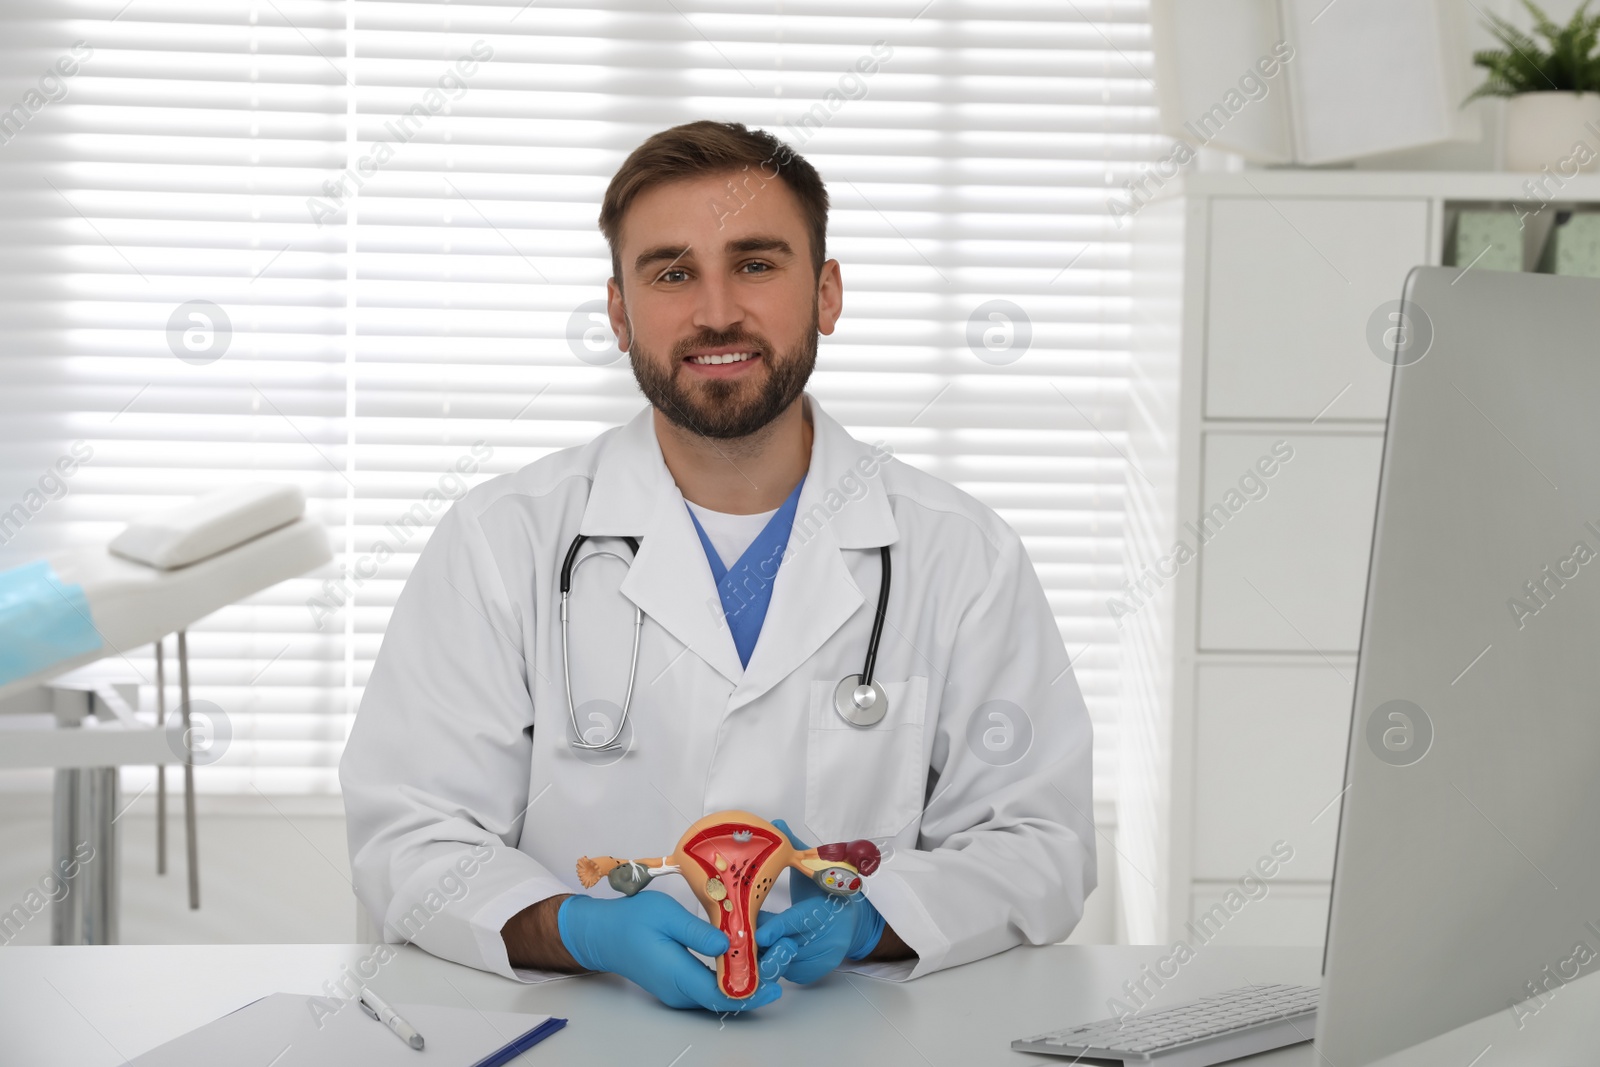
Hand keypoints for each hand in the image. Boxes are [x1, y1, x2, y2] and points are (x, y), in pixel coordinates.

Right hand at [558, 891, 786, 1011]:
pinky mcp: (679, 982)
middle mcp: (681, 991)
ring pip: (721, 991)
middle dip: (759, 979)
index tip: (778, 978)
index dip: (754, 990)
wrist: (602, 934)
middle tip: (783, 954)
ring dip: (748, 975)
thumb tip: (729, 945)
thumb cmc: (631, 920)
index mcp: (679, 976)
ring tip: (772, 950)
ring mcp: (680, 990)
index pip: (724, 995)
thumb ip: (698, 933)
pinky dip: (733, 972)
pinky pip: (712, 984)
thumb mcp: (666, 916)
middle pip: (728, 996)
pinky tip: (747, 950)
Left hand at [753, 819, 885, 984]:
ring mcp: (823, 958)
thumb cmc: (827, 891)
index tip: (757, 932)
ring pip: (785, 963)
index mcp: (827, 908)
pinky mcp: (816, 973)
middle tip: (746, 929)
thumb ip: (795, 848)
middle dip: (763, 941)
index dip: (777, 928)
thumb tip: (775, 824)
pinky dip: (776, 963)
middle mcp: (829, 938)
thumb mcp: (814, 869)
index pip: (799, 921)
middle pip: (788, 947)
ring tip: (758, 935)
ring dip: (767, 951)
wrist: (853, 919)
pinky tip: (770, 948)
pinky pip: (788, 974)